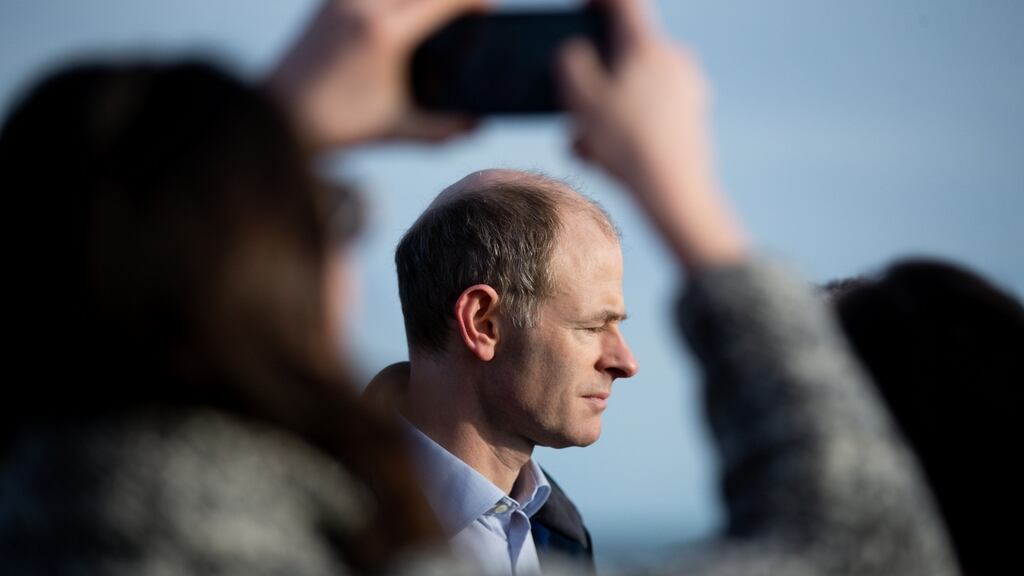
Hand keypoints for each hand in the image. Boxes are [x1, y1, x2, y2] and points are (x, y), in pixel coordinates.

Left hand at [269, 0, 487, 148]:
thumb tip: (475, 125)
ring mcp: (341, 0)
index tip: (489, 9)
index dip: (473, 1)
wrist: (278, 117)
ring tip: (434, 13)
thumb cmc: (336, 124)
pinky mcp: (326, 2)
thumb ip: (442, 128)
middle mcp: (363, 6)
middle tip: (465, 9)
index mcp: (385, 34)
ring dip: (419, 0)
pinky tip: (400, 15)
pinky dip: (393, 3)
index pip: (443, 0)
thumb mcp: (396, 127)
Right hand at [559, 0, 746, 266]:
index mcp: (644, 45)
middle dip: (594, 78)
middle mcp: (673, 58)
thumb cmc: (626, 144)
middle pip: (625, 54)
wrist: (675, 192)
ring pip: (634, 87)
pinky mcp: (693, 114)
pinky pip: (651, 110)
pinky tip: (607, 158)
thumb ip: (570, 64)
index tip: (582, 7)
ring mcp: (688, 86)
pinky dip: (627, 125)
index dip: (597, 0)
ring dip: (605, 109)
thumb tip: (573, 52)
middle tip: (572, 103)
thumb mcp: (580, 100)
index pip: (621, 2)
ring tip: (584, 145)